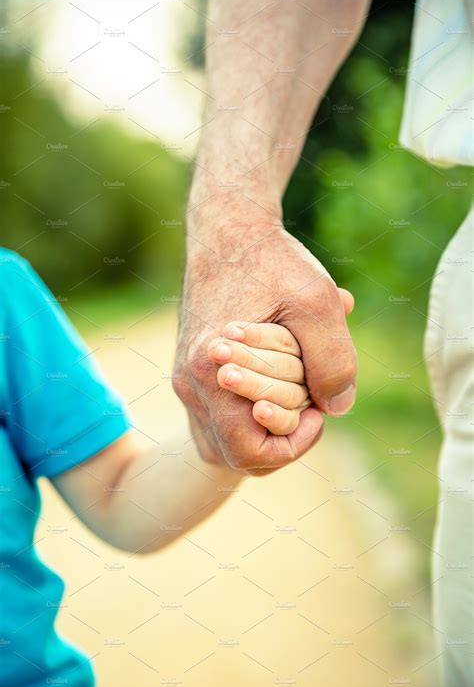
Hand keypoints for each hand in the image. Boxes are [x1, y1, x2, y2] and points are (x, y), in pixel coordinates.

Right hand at [173, 209, 356, 471]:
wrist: (228, 231)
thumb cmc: (273, 261)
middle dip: (282, 438)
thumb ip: (333, 361)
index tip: (319, 409)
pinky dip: (246, 420)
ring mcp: (186, 381)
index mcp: (211, 370)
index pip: (249, 450)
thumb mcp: (318, 301)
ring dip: (262, 434)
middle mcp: (189, 383)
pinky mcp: (189, 373)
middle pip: (235, 455)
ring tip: (291, 401)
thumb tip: (336, 409)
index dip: (294, 443)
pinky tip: (271, 392)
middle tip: (308, 402)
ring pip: (221, 444)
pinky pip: (215, 422)